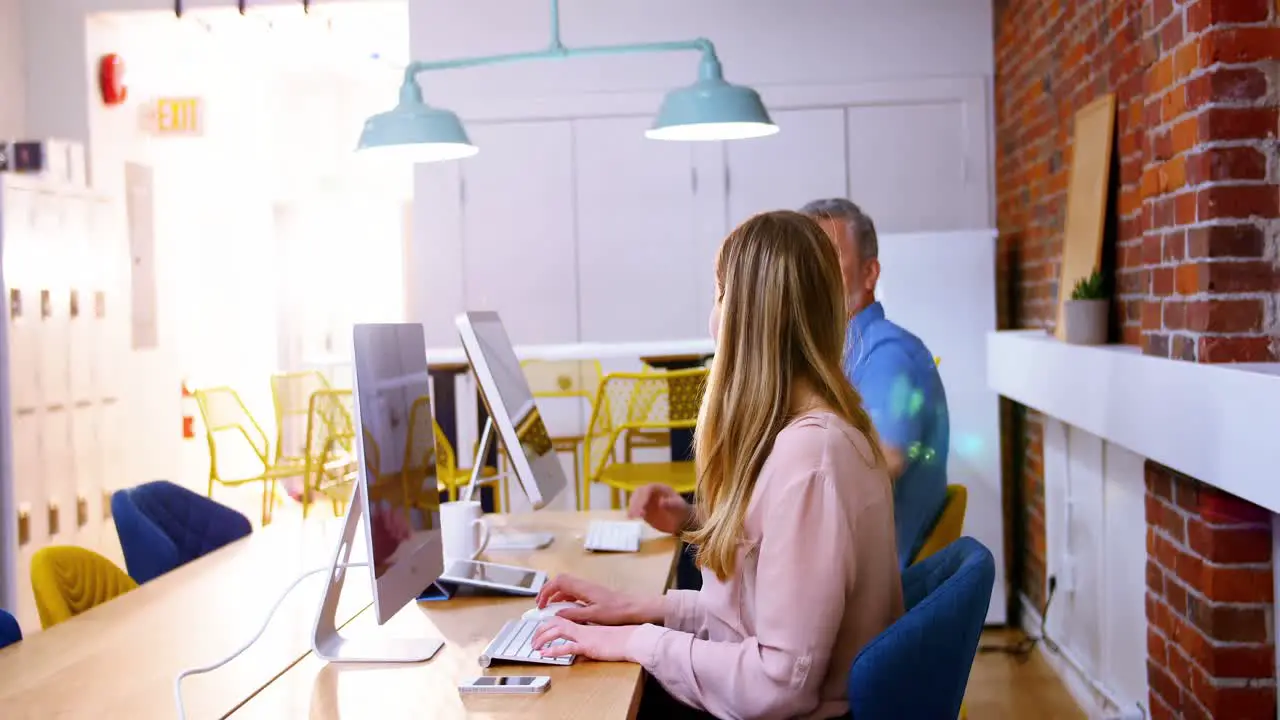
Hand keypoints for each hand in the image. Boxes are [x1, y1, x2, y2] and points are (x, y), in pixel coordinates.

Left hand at [531, 616, 635, 661]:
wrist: (632, 639)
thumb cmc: (620, 640)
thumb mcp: (600, 638)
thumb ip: (589, 640)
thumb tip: (581, 646)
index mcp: (583, 626)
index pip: (560, 620)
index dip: (547, 624)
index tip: (539, 631)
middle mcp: (581, 629)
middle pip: (554, 623)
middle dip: (540, 630)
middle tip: (532, 641)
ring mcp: (584, 636)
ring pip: (557, 631)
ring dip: (542, 638)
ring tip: (534, 647)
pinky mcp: (588, 646)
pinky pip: (568, 647)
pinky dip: (554, 650)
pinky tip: (545, 654)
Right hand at [537, 574, 662, 625]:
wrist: (635, 608)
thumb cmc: (617, 611)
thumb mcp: (593, 616)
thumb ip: (574, 614)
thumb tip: (556, 614)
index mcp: (583, 588)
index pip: (558, 582)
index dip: (546, 590)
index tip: (540, 604)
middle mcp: (584, 585)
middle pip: (560, 581)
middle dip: (548, 591)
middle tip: (540, 604)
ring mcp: (588, 589)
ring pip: (566, 587)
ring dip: (555, 595)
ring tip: (548, 608)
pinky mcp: (592, 594)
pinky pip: (573, 593)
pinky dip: (564, 599)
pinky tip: (564, 610)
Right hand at [628, 484, 692, 534]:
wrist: (681, 521)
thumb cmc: (681, 511)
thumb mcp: (679, 507)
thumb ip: (671, 504)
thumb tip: (661, 502)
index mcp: (660, 488)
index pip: (648, 489)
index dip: (644, 497)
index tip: (642, 507)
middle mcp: (651, 493)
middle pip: (639, 493)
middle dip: (636, 502)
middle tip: (637, 513)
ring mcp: (646, 501)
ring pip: (635, 500)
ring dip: (633, 507)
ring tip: (633, 516)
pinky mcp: (643, 509)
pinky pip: (635, 509)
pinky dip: (632, 512)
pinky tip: (631, 517)